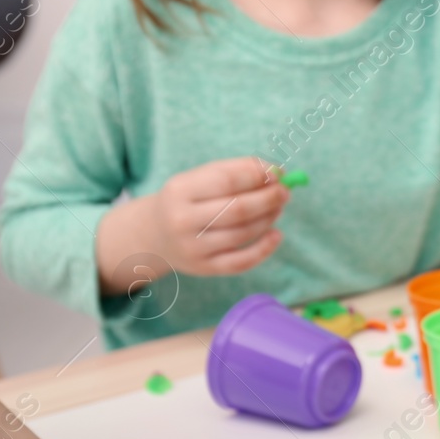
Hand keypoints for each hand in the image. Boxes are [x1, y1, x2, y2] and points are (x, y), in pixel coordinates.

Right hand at [98, 157, 287, 292]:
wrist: (154, 234)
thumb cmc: (188, 199)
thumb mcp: (200, 178)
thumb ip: (237, 170)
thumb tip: (278, 171)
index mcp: (180, 190)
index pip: (226, 180)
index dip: (257, 176)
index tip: (278, 172)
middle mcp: (182, 220)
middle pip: (237, 209)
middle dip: (268, 198)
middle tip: (285, 191)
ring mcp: (192, 247)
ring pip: (243, 233)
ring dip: (269, 218)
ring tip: (278, 207)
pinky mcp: (203, 268)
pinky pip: (241, 262)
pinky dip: (264, 249)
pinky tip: (277, 234)